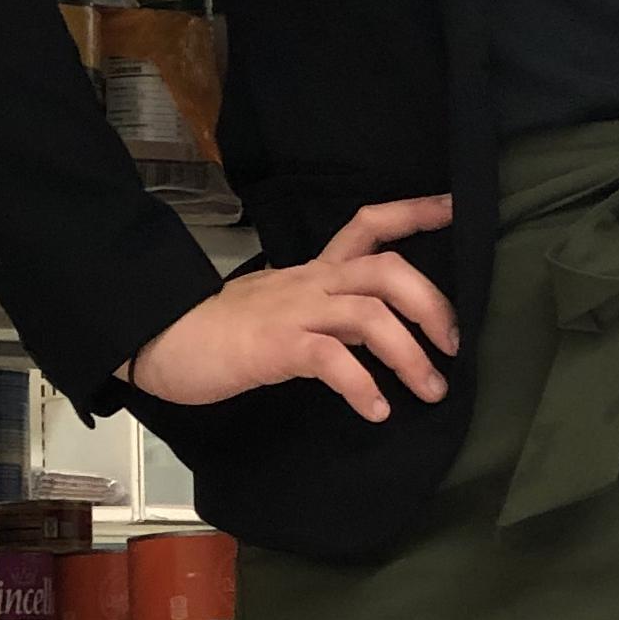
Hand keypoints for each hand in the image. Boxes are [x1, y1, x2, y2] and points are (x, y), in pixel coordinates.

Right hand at [127, 196, 456, 423]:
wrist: (161, 340)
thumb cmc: (221, 332)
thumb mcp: (281, 309)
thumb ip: (327, 314)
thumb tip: (380, 334)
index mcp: (314, 271)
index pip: (370, 225)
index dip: (415, 212)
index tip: (458, 208)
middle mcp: (311, 283)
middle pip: (388, 270)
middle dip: (432, 304)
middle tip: (454, 346)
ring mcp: (294, 312)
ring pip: (371, 315)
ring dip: (411, 355)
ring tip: (430, 390)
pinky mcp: (275, 347)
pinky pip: (332, 360)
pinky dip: (363, 387)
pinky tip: (376, 411)